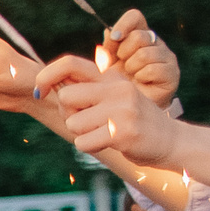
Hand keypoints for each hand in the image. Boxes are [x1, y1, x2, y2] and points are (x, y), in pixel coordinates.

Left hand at [37, 54, 177, 162]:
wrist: (169, 140)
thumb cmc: (131, 120)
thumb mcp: (113, 96)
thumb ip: (85, 89)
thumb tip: (47, 86)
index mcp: (112, 77)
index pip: (70, 64)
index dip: (47, 75)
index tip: (40, 91)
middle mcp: (117, 89)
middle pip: (65, 97)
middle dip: (69, 113)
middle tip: (88, 121)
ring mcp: (122, 110)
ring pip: (72, 123)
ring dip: (81, 133)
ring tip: (103, 132)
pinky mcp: (123, 133)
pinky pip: (82, 143)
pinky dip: (89, 146)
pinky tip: (108, 143)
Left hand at [102, 8, 180, 106]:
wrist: (131, 107)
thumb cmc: (116, 84)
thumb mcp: (106, 64)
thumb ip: (107, 49)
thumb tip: (108, 31)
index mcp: (138, 35)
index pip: (135, 17)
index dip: (124, 24)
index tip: (114, 37)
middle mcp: (154, 43)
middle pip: (139, 35)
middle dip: (124, 52)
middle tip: (122, 64)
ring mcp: (166, 57)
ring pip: (145, 53)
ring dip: (131, 67)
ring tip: (131, 76)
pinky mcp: (172, 72)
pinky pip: (153, 69)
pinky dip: (141, 77)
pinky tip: (141, 82)